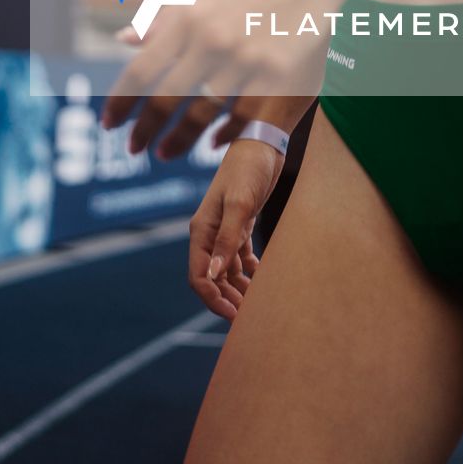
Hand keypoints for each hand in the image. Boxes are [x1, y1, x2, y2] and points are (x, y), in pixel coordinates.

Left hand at [100, 0, 327, 157]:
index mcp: (189, 14)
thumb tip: (123, 40)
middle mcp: (212, 37)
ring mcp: (246, 58)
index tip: (108, 122)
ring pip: (202, 114)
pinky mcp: (278, 74)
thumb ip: (162, 16)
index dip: (121, 102)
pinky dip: (224, 135)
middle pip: (166, 99)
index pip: (142, 69)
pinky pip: (243, 119)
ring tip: (165, 153)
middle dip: (145, 130)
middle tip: (133, 148)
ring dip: (179, 139)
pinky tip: (212, 143)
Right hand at [187, 140, 282, 321]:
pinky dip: (251, 273)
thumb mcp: (239, 203)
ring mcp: (226, 230)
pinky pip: (242, 259)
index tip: (233, 316)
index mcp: (202, 230)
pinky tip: (265, 281)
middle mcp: (210, 234)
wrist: (264, 143)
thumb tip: (213, 275)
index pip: (198, 276)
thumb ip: (227, 239)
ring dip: (240, 290)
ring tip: (260, 306)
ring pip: (228, 272)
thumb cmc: (248, 169)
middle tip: (250, 320)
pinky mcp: (242, 225)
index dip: (212, 299)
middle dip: (227, 300)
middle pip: (213, 279)